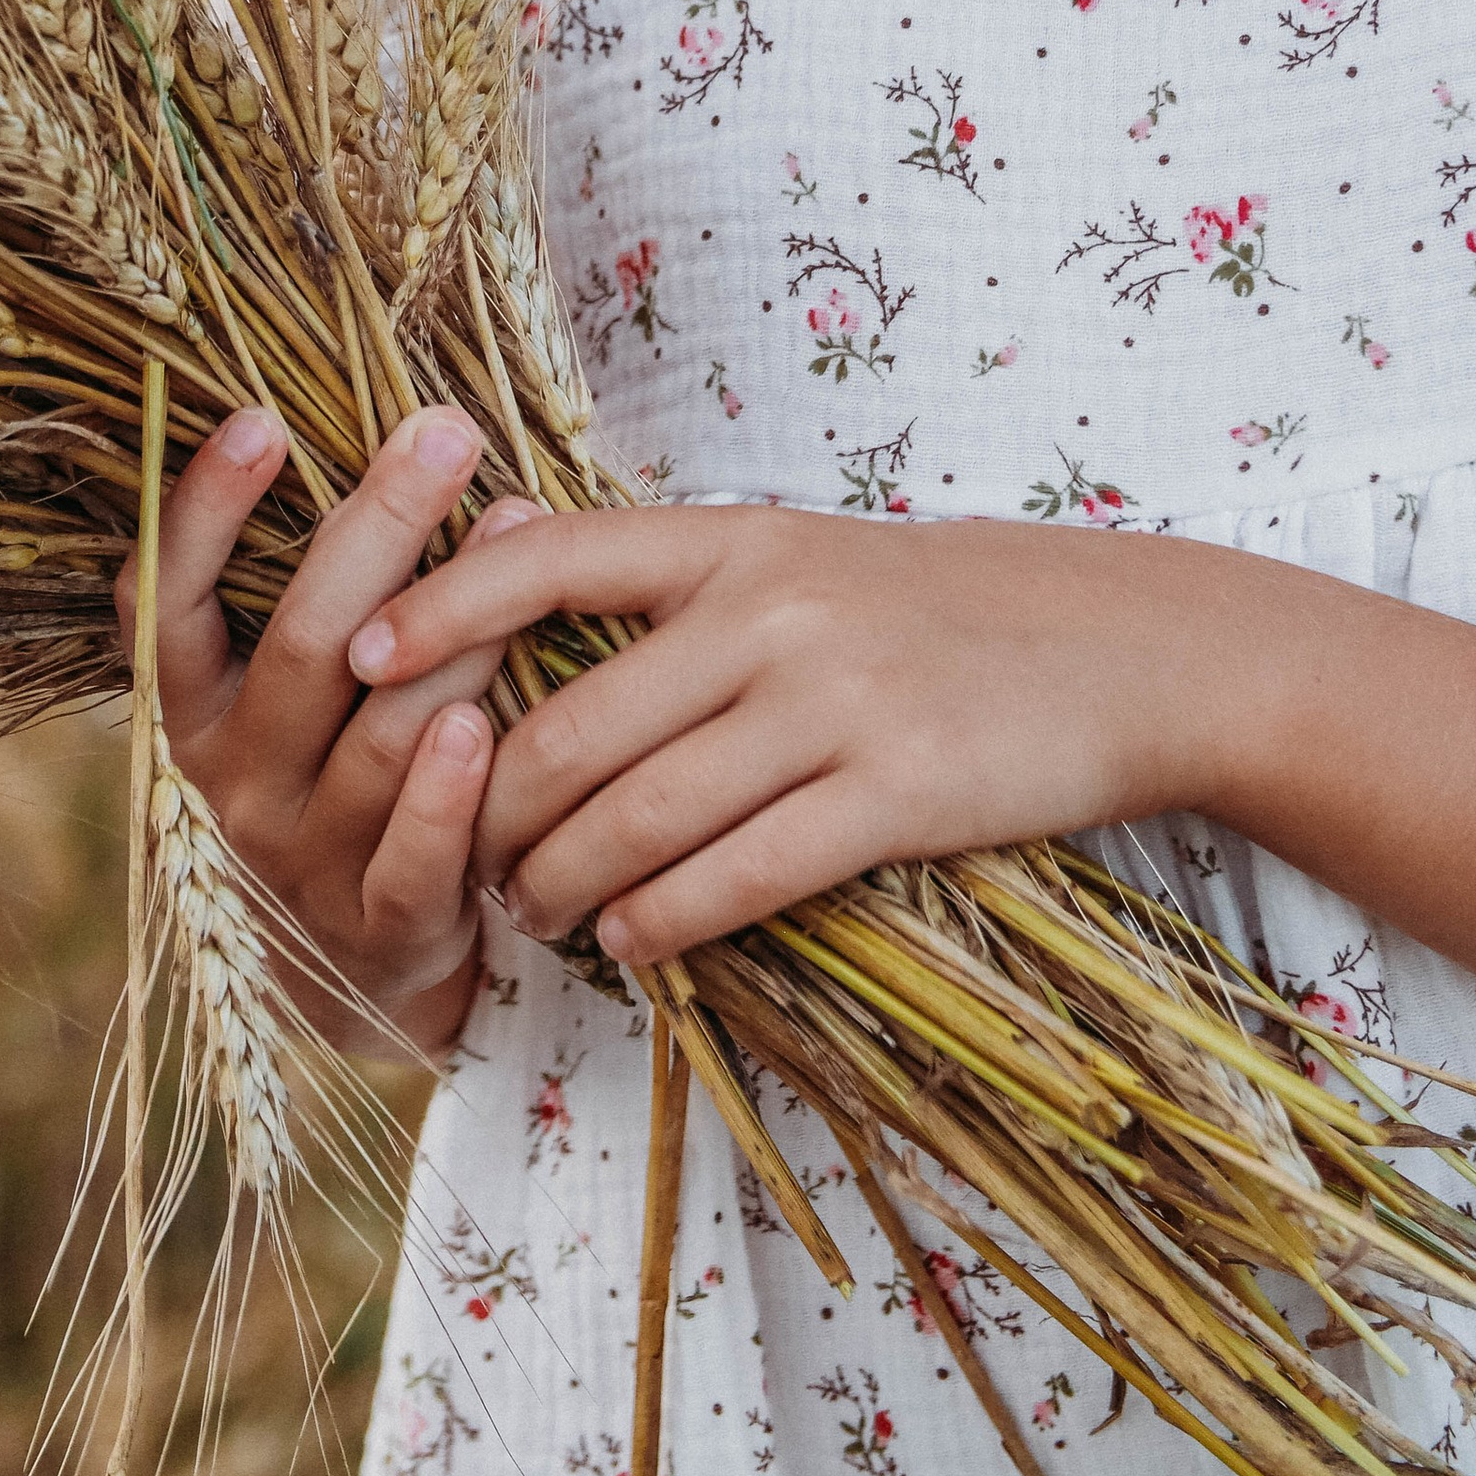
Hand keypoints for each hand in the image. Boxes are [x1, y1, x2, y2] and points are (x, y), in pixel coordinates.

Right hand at [116, 402, 536, 1057]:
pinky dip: (446, 792)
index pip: (170, 603)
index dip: (204, 514)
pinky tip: (482, 721)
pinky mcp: (381, 927)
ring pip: (378, 736)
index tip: (256, 419)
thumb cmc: (336, 773)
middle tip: (443, 432)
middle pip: (305, 645)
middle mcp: (233, 781)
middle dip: (377, 527)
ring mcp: (304, 859)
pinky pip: (412, 856)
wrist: (354, 967)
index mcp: (195, 711)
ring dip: (453, 632)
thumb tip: (390, 438)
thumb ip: (316, 594)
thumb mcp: (292, 695)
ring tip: (514, 531)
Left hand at [347, 503, 1275, 973]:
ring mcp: (834, 701)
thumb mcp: (794, 550)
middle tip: (454, 859)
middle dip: (492, 807)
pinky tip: (629, 939)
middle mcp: (771, 608)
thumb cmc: (928, 605)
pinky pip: (742, 873)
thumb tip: (492, 561)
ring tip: (528, 913)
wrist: (1115, 645)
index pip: (550, 557)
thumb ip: (661, 570)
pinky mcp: (896, 792)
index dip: (442, 608)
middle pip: (574, 723)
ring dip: (561, 881)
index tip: (360, 658)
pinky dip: (665, 918)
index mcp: (735, 536)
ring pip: (641, 813)